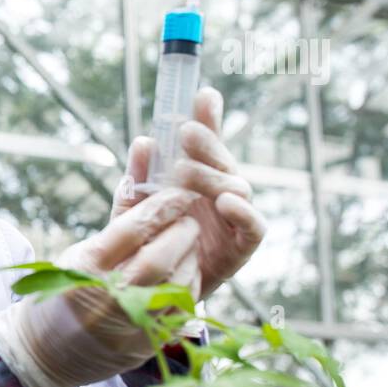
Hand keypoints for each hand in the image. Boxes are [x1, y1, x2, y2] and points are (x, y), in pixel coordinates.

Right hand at [0, 188, 200, 386]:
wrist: (43, 354)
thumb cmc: (59, 294)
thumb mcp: (75, 257)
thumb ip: (114, 228)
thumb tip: (143, 183)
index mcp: (84, 269)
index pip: (132, 229)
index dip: (161, 206)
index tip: (177, 193)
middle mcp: (107, 297)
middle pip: (159, 257)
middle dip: (181, 232)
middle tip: (188, 219)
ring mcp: (128, 324)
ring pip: (176, 284)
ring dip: (190, 257)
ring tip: (188, 244)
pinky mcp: (145, 344)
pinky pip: (180, 310)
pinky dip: (188, 284)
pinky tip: (185, 271)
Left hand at [112, 87, 265, 300]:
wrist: (150, 292)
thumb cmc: (145, 244)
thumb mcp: (134, 208)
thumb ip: (139, 177)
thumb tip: (143, 141)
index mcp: (196, 178)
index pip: (206, 142)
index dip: (208, 116)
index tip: (201, 93)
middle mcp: (219, 193)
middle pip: (223, 160)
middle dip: (207, 142)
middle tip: (184, 131)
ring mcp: (233, 218)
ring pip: (237, 187)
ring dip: (215, 175)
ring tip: (188, 170)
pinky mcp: (241, 248)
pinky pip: (253, 227)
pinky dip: (244, 213)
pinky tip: (225, 201)